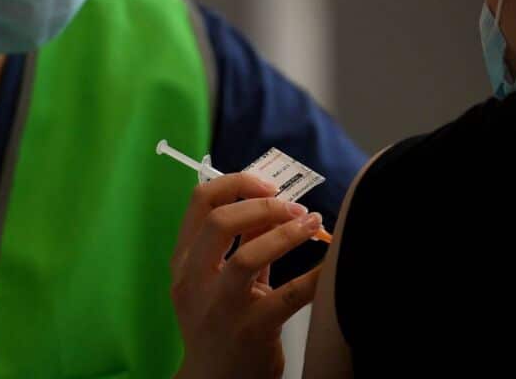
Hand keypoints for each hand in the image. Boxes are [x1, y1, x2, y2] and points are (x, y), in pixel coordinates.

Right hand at [171, 173, 324, 378]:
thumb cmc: (220, 324)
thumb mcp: (219, 280)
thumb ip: (241, 242)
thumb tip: (273, 204)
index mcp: (184, 262)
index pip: (200, 202)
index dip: (237, 183)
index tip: (268, 185)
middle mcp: (193, 282)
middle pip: (219, 222)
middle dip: (264, 205)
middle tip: (295, 207)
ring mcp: (220, 308)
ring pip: (246, 257)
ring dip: (286, 233)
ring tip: (312, 224)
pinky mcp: (250, 331)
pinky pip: (288, 295)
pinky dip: (315, 275)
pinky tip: (331, 264)